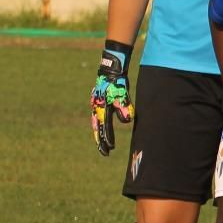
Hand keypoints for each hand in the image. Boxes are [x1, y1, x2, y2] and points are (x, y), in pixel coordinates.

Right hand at [90, 40, 133, 155]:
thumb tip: (127, 121)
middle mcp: (96, 108)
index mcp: (101, 108)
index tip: (110, 148)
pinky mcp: (99, 102)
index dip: (107, 138)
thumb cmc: (116, 82)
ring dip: (99, 134)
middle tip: (105, 152)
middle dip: (101, 141)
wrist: (109, 70)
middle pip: (98, 129)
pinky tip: (100, 128)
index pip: (105, 127)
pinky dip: (99, 125)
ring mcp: (96, 105)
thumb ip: (124, 107)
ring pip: (96, 124)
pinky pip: (98, 117)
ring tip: (102, 144)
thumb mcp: (122, 94)